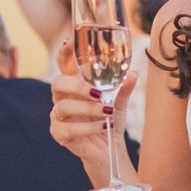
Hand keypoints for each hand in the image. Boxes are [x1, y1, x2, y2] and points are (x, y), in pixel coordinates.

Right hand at [49, 41, 138, 174]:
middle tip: (98, 92)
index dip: (64, 53)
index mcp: (75, 85)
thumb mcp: (120, 102)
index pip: (64, 65)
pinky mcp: (59, 133)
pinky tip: (103, 126)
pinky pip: (68, 128)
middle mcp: (63, 98)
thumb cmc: (110, 119)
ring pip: (63, 107)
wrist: (109, 148)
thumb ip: (125, 87)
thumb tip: (133, 73)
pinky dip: (87, 127)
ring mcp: (58, 116)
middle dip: (77, 86)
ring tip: (107, 112)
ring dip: (87, 108)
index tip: (70, 42)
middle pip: (57, 83)